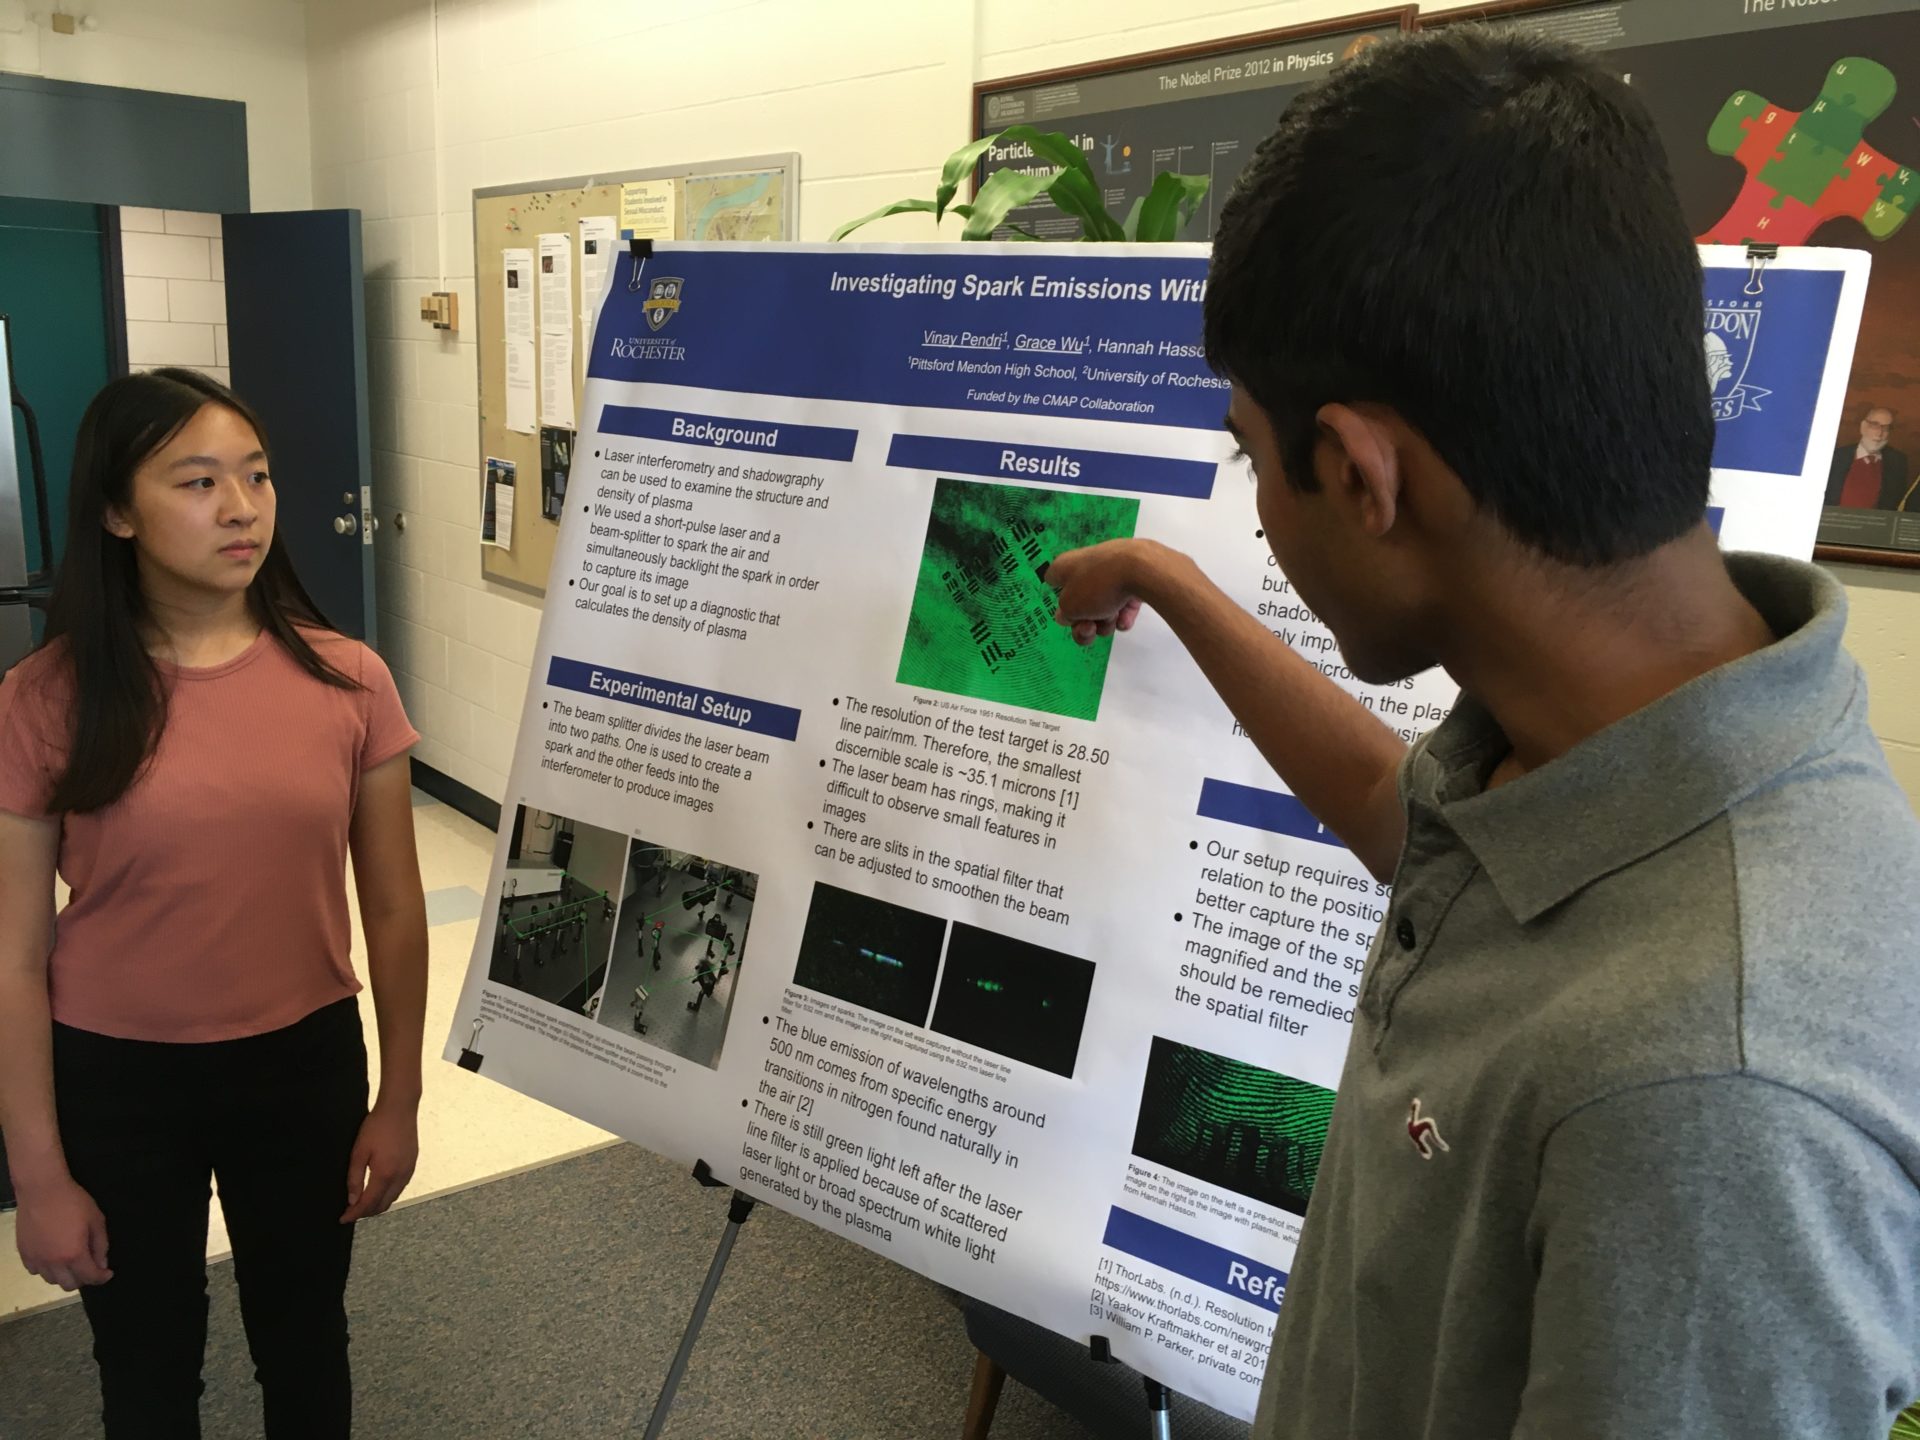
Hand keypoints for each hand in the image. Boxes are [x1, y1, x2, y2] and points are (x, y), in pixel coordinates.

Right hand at [15, 1173, 112, 1290]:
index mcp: (74, 1254)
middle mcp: (53, 1262)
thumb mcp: (96, 1220)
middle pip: (69, 1285)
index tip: (107, 1273)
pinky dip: (46, 1269)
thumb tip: (101, 1264)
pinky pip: (35, 1271)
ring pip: (51, 1280)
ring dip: (63, 1275)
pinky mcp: (24, 1253)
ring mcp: (36, 1259)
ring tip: (70, 1261)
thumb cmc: (73, 1201)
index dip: (101, 1277)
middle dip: (83, 1278)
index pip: (89, 1277)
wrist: (42, 1190)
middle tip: (89, 1265)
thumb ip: (101, 1245)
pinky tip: (52, 1256)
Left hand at [340, 1102, 418, 1222]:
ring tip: (363, 1201)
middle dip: (366, 1212)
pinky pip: (400, 1188)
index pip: (368, 1204)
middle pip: (382, 1205)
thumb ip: (354, 1178)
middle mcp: (400, 1176)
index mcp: (385, 1174)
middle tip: (351, 1211)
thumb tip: (352, 1200)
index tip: (343, 1218)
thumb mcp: (358, 1152)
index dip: (354, 1214)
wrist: (399, 1108)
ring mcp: (408, 1171)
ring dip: (377, 1204)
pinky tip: (379, 1189)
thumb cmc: (377, 1126)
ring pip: (393, 1198)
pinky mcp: (412, 1165)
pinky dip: (388, 1195)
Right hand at [1045, 538, 1155, 644]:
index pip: (1052, 579)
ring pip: (1102, 607)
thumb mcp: (1070, 607)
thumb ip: (1065, 614)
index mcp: (1065, 566)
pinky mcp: (1134, 579)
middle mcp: (1086, 566)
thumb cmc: (1096, 585)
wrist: (1141, 569)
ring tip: (1112, 618)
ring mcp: (1111, 572)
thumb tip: (1068, 614)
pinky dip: (1123, 615)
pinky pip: (1123, 605)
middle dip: (1083, 622)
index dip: (1056, 596)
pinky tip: (1125, 619)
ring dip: (1104, 620)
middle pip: (1080, 602)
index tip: (1065, 610)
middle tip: (1089, 627)